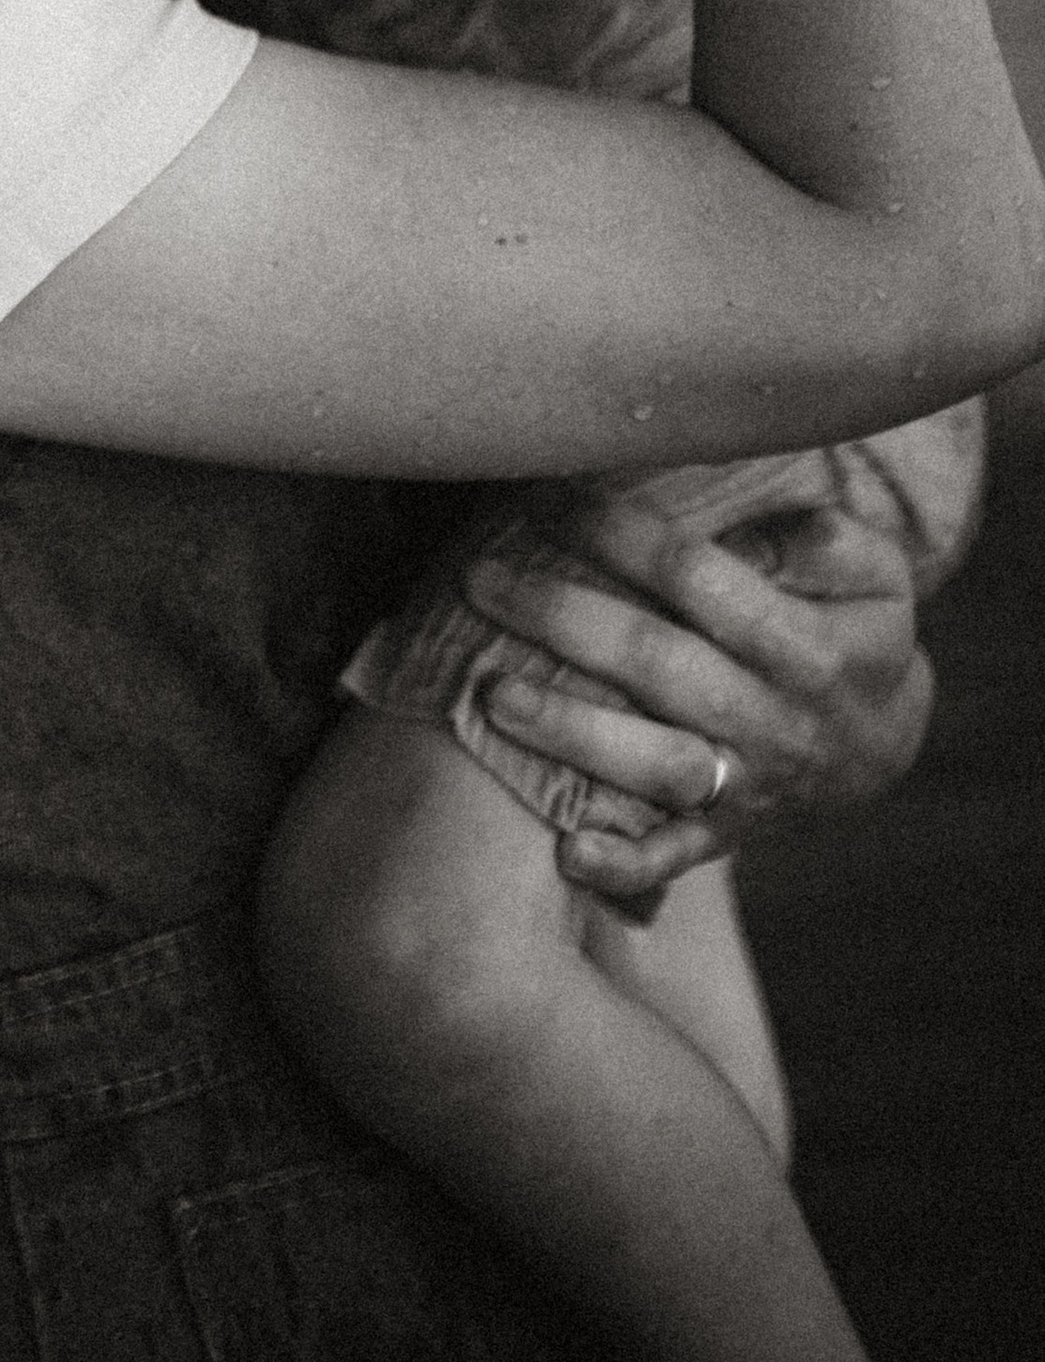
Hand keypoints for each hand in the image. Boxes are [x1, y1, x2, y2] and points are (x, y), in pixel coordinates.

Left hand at [466, 489, 932, 907]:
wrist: (886, 739)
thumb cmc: (852, 625)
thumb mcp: (869, 568)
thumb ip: (815, 539)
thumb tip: (736, 536)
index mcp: (806, 644)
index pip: (696, 579)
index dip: (617, 536)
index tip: (544, 498)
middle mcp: (772, 719)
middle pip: (657, 666)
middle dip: (562, 620)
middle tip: (476, 579)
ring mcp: (745, 785)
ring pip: (653, 765)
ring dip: (569, 732)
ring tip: (490, 695)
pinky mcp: (722, 834)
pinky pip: (670, 857)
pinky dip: (621, 863)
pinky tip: (564, 850)